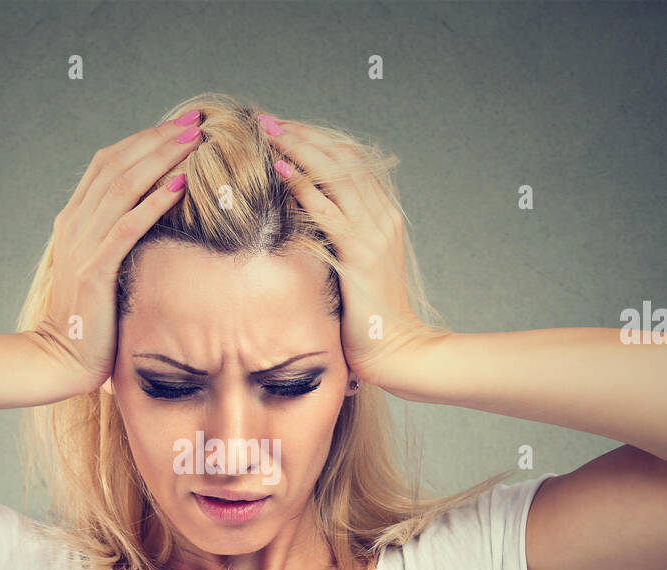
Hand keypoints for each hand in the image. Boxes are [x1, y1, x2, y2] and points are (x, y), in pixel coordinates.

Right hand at [32, 111, 203, 392]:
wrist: (59, 359)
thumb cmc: (88, 322)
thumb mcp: (99, 271)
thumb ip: (114, 242)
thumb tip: (148, 223)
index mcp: (74, 221)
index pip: (107, 164)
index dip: (142, 141)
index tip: (177, 126)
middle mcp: (75, 225)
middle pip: (117, 166)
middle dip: (156, 140)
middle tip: (192, 121)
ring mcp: (83, 246)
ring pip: (122, 188)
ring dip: (159, 160)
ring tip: (192, 141)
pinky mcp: (95, 271)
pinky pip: (127, 227)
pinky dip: (153, 203)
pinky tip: (178, 186)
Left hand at [257, 113, 432, 386]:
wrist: (398, 351)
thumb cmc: (370, 320)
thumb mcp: (352, 270)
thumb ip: (336, 243)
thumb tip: (302, 228)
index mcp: (383, 217)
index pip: (350, 163)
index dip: (316, 141)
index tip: (284, 130)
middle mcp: (382, 218)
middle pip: (343, 159)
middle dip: (304, 136)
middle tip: (268, 120)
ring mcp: (374, 234)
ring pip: (336, 175)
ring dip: (300, 150)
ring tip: (270, 133)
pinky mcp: (360, 255)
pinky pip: (329, 211)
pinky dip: (304, 188)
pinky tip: (280, 172)